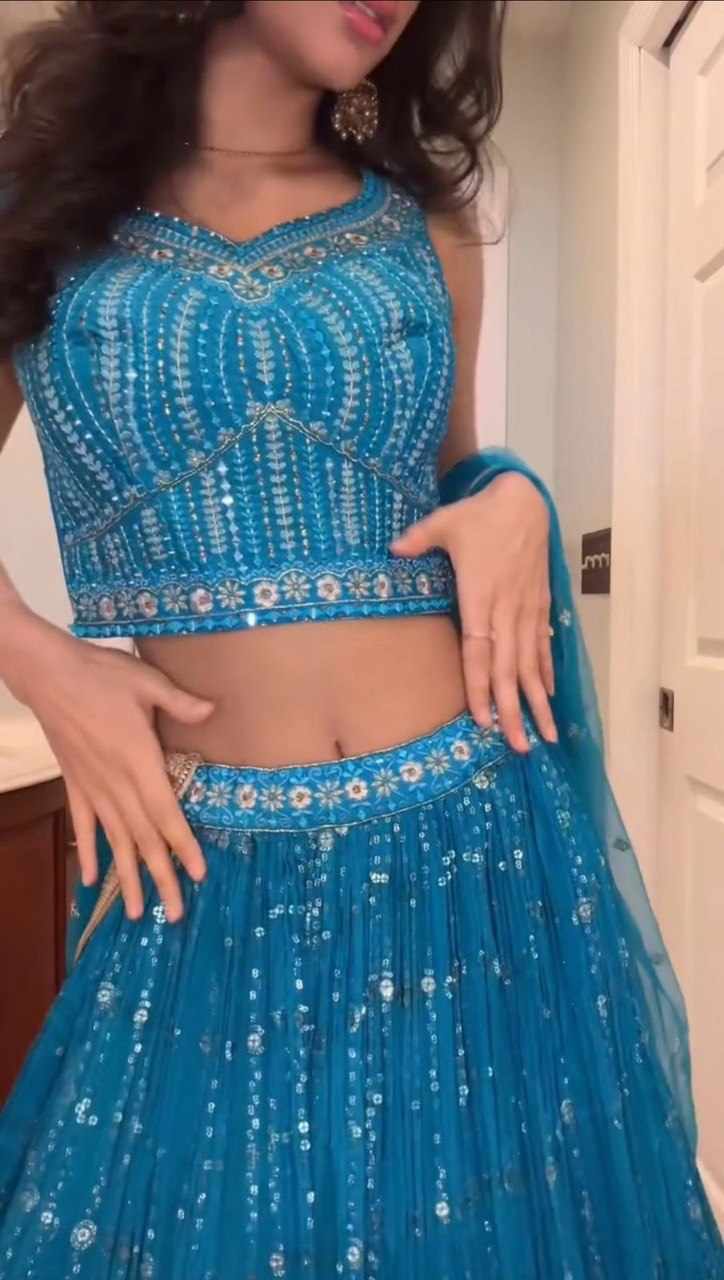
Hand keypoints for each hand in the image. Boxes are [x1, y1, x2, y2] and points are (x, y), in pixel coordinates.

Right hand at [1, 602, 214, 921]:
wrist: (48, 674)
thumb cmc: (101, 674)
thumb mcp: (147, 681)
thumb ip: (181, 702)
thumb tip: (213, 710)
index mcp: (139, 760)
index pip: (166, 813)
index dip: (182, 846)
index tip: (197, 875)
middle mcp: (116, 783)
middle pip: (143, 838)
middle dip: (161, 877)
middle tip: (176, 913)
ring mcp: (92, 787)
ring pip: (114, 840)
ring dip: (127, 877)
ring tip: (139, 913)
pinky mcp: (74, 783)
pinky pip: (84, 825)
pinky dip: (90, 852)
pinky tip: (91, 880)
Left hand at [390, 472, 556, 752]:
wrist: (524, 500)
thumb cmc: (479, 515)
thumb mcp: (444, 522)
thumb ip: (418, 540)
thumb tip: (391, 550)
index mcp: (481, 596)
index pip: (479, 651)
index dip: (481, 687)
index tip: (483, 721)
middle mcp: (507, 610)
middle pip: (510, 669)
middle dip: (515, 710)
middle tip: (520, 747)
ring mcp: (527, 610)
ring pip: (532, 664)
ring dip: (538, 701)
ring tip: (546, 736)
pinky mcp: (540, 605)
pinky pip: (543, 645)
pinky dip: (546, 672)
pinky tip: (548, 698)